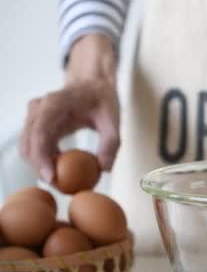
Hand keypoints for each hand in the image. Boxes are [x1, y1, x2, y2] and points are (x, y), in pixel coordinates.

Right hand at [20, 34, 118, 182]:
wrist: (94, 85)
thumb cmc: (103, 101)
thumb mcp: (114, 120)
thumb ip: (111, 143)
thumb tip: (104, 169)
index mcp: (56, 102)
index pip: (41, 132)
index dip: (42, 157)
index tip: (50, 178)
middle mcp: (39, 107)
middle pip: (29, 142)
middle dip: (39, 167)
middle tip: (59, 186)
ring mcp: (34, 115)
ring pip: (27, 146)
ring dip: (39, 165)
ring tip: (62, 180)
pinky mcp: (36, 124)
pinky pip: (33, 146)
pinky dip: (42, 160)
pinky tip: (60, 169)